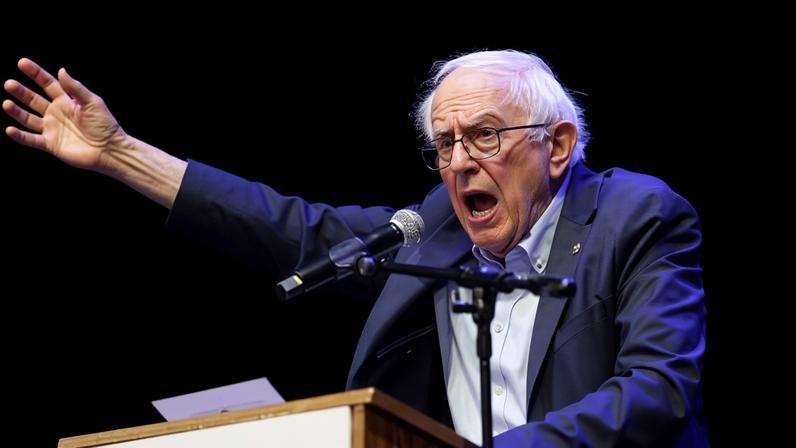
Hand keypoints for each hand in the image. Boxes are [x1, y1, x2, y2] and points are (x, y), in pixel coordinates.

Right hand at [4, 58, 126, 172]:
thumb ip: (76, 88)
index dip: (35, 73)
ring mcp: (52, 129)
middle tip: (9, 84)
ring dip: (16, 112)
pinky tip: (10, 129)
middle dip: (21, 92)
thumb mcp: (92, 102)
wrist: (110, 150)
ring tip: (6, 104)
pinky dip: (20, 136)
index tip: (22, 63)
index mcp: (66, 100)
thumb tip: (61, 70)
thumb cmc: (105, 125)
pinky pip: (31, 139)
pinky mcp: (51, 144)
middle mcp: (56, 113)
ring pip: (28, 119)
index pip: (47, 84)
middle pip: (33, 100)